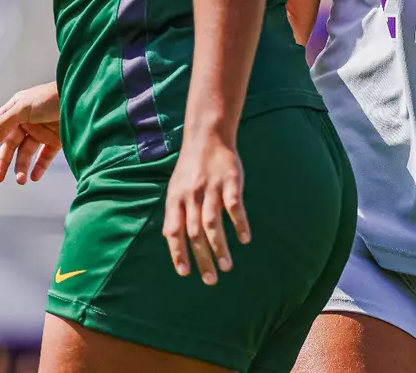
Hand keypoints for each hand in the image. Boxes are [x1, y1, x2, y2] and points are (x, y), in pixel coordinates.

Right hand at [0, 82, 61, 184]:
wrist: (83, 98)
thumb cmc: (51, 97)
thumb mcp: (24, 107)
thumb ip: (6, 123)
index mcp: (16, 108)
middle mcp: (27, 120)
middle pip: (10, 144)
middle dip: (3, 161)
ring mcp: (42, 130)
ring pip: (27, 153)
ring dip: (22, 167)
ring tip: (21, 180)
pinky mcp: (57, 140)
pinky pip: (44, 157)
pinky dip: (39, 167)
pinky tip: (34, 177)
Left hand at [163, 128, 250, 285]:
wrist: (207, 136)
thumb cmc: (190, 167)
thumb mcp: (175, 188)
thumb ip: (175, 212)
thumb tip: (171, 239)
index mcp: (176, 199)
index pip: (173, 231)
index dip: (178, 252)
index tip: (185, 273)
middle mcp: (192, 196)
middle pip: (195, 233)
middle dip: (202, 258)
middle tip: (211, 279)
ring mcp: (211, 188)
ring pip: (213, 223)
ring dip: (220, 247)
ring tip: (227, 266)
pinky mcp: (230, 181)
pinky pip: (234, 206)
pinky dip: (239, 223)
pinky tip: (244, 238)